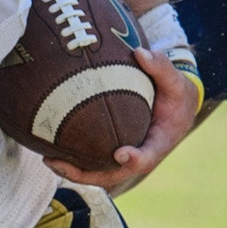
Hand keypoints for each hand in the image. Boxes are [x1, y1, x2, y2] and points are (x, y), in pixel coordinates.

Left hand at [44, 45, 200, 193]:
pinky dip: (73, 161)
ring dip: (73, 172)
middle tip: (61, 164)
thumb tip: (140, 53)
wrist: (178, 107)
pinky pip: (93, 163)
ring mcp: (125, 157)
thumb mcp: (176, 80)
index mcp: (159, 143)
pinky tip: (50, 150)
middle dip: (87, 175)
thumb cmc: (177, 94)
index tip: (120, 153)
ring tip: (48, 160)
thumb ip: (161, 66)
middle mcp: (140, 156)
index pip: (147, 157)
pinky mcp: (113, 152)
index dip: (134, 159)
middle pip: (113, 174)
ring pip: (99, 174)